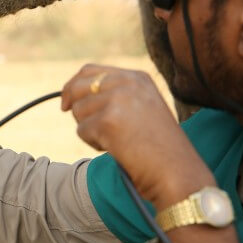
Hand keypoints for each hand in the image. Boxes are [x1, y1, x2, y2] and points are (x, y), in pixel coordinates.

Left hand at [61, 64, 213, 207]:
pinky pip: (82, 130)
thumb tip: (73, 96)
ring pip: (78, 111)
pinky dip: (93, 143)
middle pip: (78, 87)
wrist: (176, 172)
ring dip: (90, 130)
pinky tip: (116, 149)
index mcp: (137, 77)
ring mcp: (118, 99)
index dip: (72, 86)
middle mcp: (127, 82)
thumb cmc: (159, 148)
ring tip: (116, 141)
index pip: (90, 71)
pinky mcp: (108, 120)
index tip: (65, 102)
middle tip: (89, 128)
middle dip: (75, 108)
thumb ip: (115, 95)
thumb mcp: (142, 109)